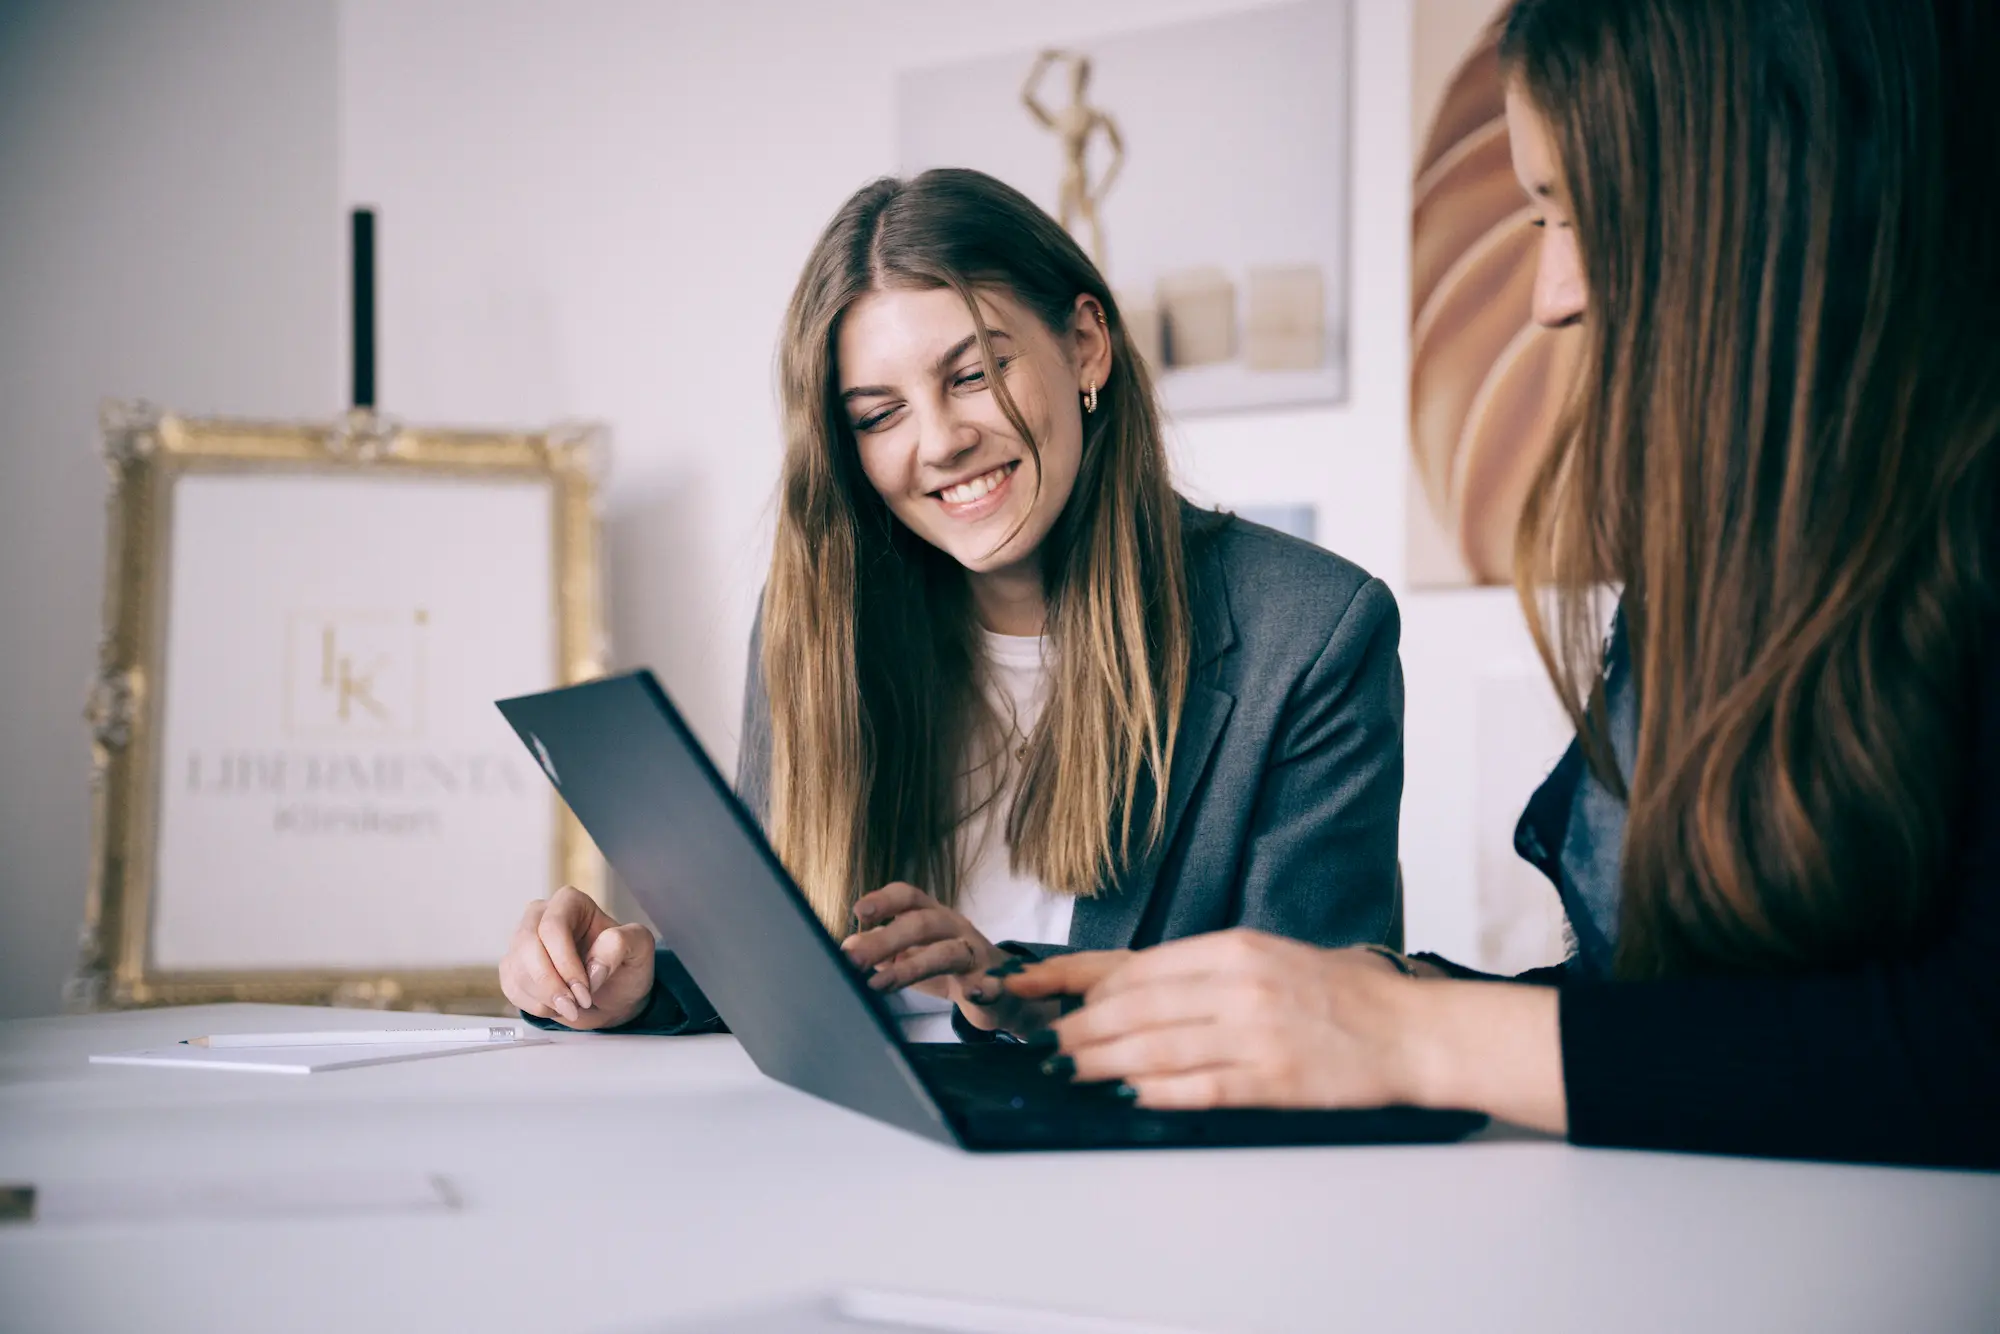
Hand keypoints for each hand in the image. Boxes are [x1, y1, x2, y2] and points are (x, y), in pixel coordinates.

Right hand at [498, 886, 655, 1029]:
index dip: (565, 962)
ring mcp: (522, 941)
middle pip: (528, 946)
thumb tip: (593, 965)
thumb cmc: (625, 966)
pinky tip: (556, 1007)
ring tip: (571, 1008)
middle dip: (551, 983)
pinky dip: (534, 1004)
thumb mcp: (639, 949)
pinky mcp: (514, 966)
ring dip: (544, 997)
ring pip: (517, 969)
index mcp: (571, 902)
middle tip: (575, 1006)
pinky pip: (511, 986)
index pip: (553, 927)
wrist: (615, 994)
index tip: (585, 990)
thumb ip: (621, 944)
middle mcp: (541, 915)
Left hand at [838, 882, 1055, 1035]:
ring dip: (911, 968)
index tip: (859, 912)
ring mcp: (976, 954)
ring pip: (947, 953)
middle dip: (884, 939)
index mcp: (933, 916)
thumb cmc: (951, 968)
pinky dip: (984, 989)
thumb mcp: (914, 954)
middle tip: (853, 960)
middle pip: (921, 923)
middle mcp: (954, 927)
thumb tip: (848, 947)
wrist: (1005, 991)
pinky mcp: (996, 983)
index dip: (884, 900)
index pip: (908, 896)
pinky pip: (993, 984)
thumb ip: (884, 951)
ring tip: (880, 985)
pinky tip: (971, 994)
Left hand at [1003, 929, 1419, 1108]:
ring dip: (1100, 1063)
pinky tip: (1124, 1097)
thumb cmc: (1343, 996)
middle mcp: (1240, 984)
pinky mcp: (1275, 1080)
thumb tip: (1130, 990)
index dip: (1079, 983)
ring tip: (1065, 1073)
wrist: (1413, 1031)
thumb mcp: (1270, 958)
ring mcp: (1256, 1033)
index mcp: (1235, 948)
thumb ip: (1205, 971)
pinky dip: (1156, 1093)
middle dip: (1079, 1029)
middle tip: (1043, 1045)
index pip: (1137, 965)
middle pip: (1135, 1007)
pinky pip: (1200, 1088)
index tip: (1037, 992)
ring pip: (1156, 1047)